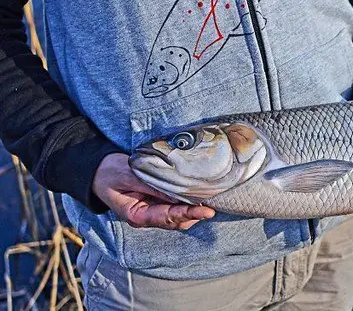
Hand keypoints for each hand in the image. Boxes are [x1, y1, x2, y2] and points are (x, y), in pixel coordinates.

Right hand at [93, 153, 214, 229]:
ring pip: (178, 217)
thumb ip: (152, 186)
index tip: (205, 211)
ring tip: (210, 200)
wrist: (99, 170)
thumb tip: (178, 193)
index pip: (166, 218)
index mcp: (136, 215)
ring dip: (193, 210)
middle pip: (176, 221)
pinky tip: (199, 195)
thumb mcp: (128, 176)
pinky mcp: (157, 202)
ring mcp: (153, 210)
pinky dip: (187, 203)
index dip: (187, 214)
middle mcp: (147, 216)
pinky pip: (175, 206)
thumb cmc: (110, 172)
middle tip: (213, 205)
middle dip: (194, 214)